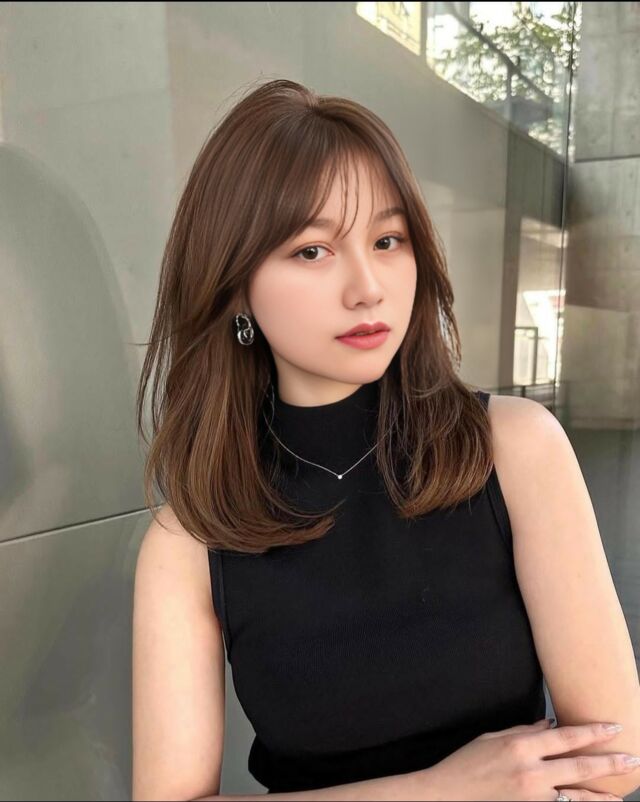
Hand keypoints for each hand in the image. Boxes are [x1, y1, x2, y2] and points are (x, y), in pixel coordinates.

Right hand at [412, 717, 635, 800]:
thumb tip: (549, 727)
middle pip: (579, 766)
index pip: (565, 736)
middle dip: (609, 762)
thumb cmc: (466, 763)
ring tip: (622, 792)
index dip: (592, 731)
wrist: (448, 796)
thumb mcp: (493, 738)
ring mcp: (532, 796)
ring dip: (602, 793)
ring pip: (576, 795)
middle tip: (633, 759)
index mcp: (520, 747)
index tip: (613, 726)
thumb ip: (523, 732)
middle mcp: (531, 772)